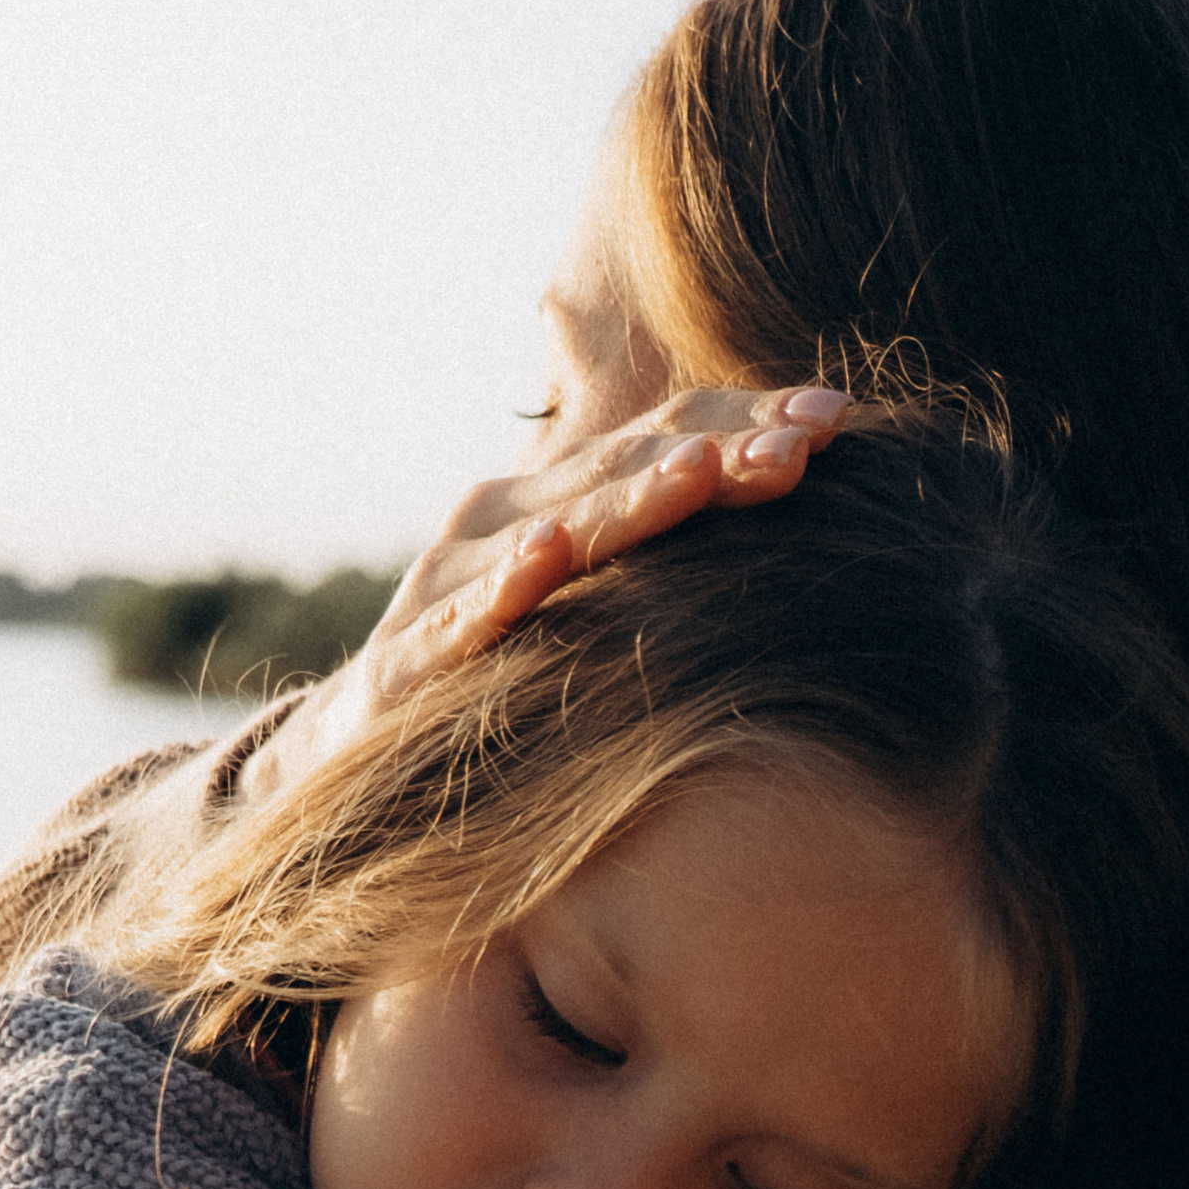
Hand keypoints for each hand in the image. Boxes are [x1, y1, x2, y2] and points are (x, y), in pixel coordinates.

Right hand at [238, 386, 852, 806]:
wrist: (350, 767)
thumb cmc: (495, 685)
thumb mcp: (592, 614)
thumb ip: (664, 565)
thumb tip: (787, 525)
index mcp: (558, 501)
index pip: (665, 437)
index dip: (748, 423)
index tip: (838, 421)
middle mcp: (506, 522)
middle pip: (625, 468)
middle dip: (720, 453)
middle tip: (802, 448)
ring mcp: (452, 586)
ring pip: (556, 531)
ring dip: (631, 501)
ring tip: (700, 477)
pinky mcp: (407, 663)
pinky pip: (461, 623)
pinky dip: (505, 589)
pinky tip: (547, 562)